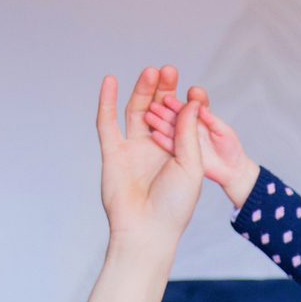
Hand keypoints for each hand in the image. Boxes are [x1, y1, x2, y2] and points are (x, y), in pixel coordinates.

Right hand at [96, 67, 203, 250]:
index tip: (194, 89)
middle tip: (170, 71)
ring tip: (151, 72)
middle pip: (158, 111)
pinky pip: (107, 122)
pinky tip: (110, 80)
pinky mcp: (112, 153)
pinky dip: (107, 101)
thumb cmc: (175, 206)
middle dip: (163, 91)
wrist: (147, 230)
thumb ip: (189, 132)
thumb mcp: (190, 165)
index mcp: (178, 153)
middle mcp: (155, 149)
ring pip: (136, 112)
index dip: (185, 104)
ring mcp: (133, 150)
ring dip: (142, 91)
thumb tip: (192, 102)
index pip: (181, 121)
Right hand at [147, 86, 259, 208]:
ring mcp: (186, 141)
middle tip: (154, 105)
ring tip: (149, 116)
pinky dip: (162, 140)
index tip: (168, 100)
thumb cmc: (232, 150)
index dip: (178, 104)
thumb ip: (211, 119)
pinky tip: (153, 134)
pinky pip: (170, 146)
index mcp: (201, 119)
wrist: (233, 172)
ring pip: (171, 129)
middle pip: (176, 117)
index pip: (188, 109)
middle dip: (165, 111)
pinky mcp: (182, 154)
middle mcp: (191, 128)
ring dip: (160, 122)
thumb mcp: (224, 132)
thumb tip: (200, 106)